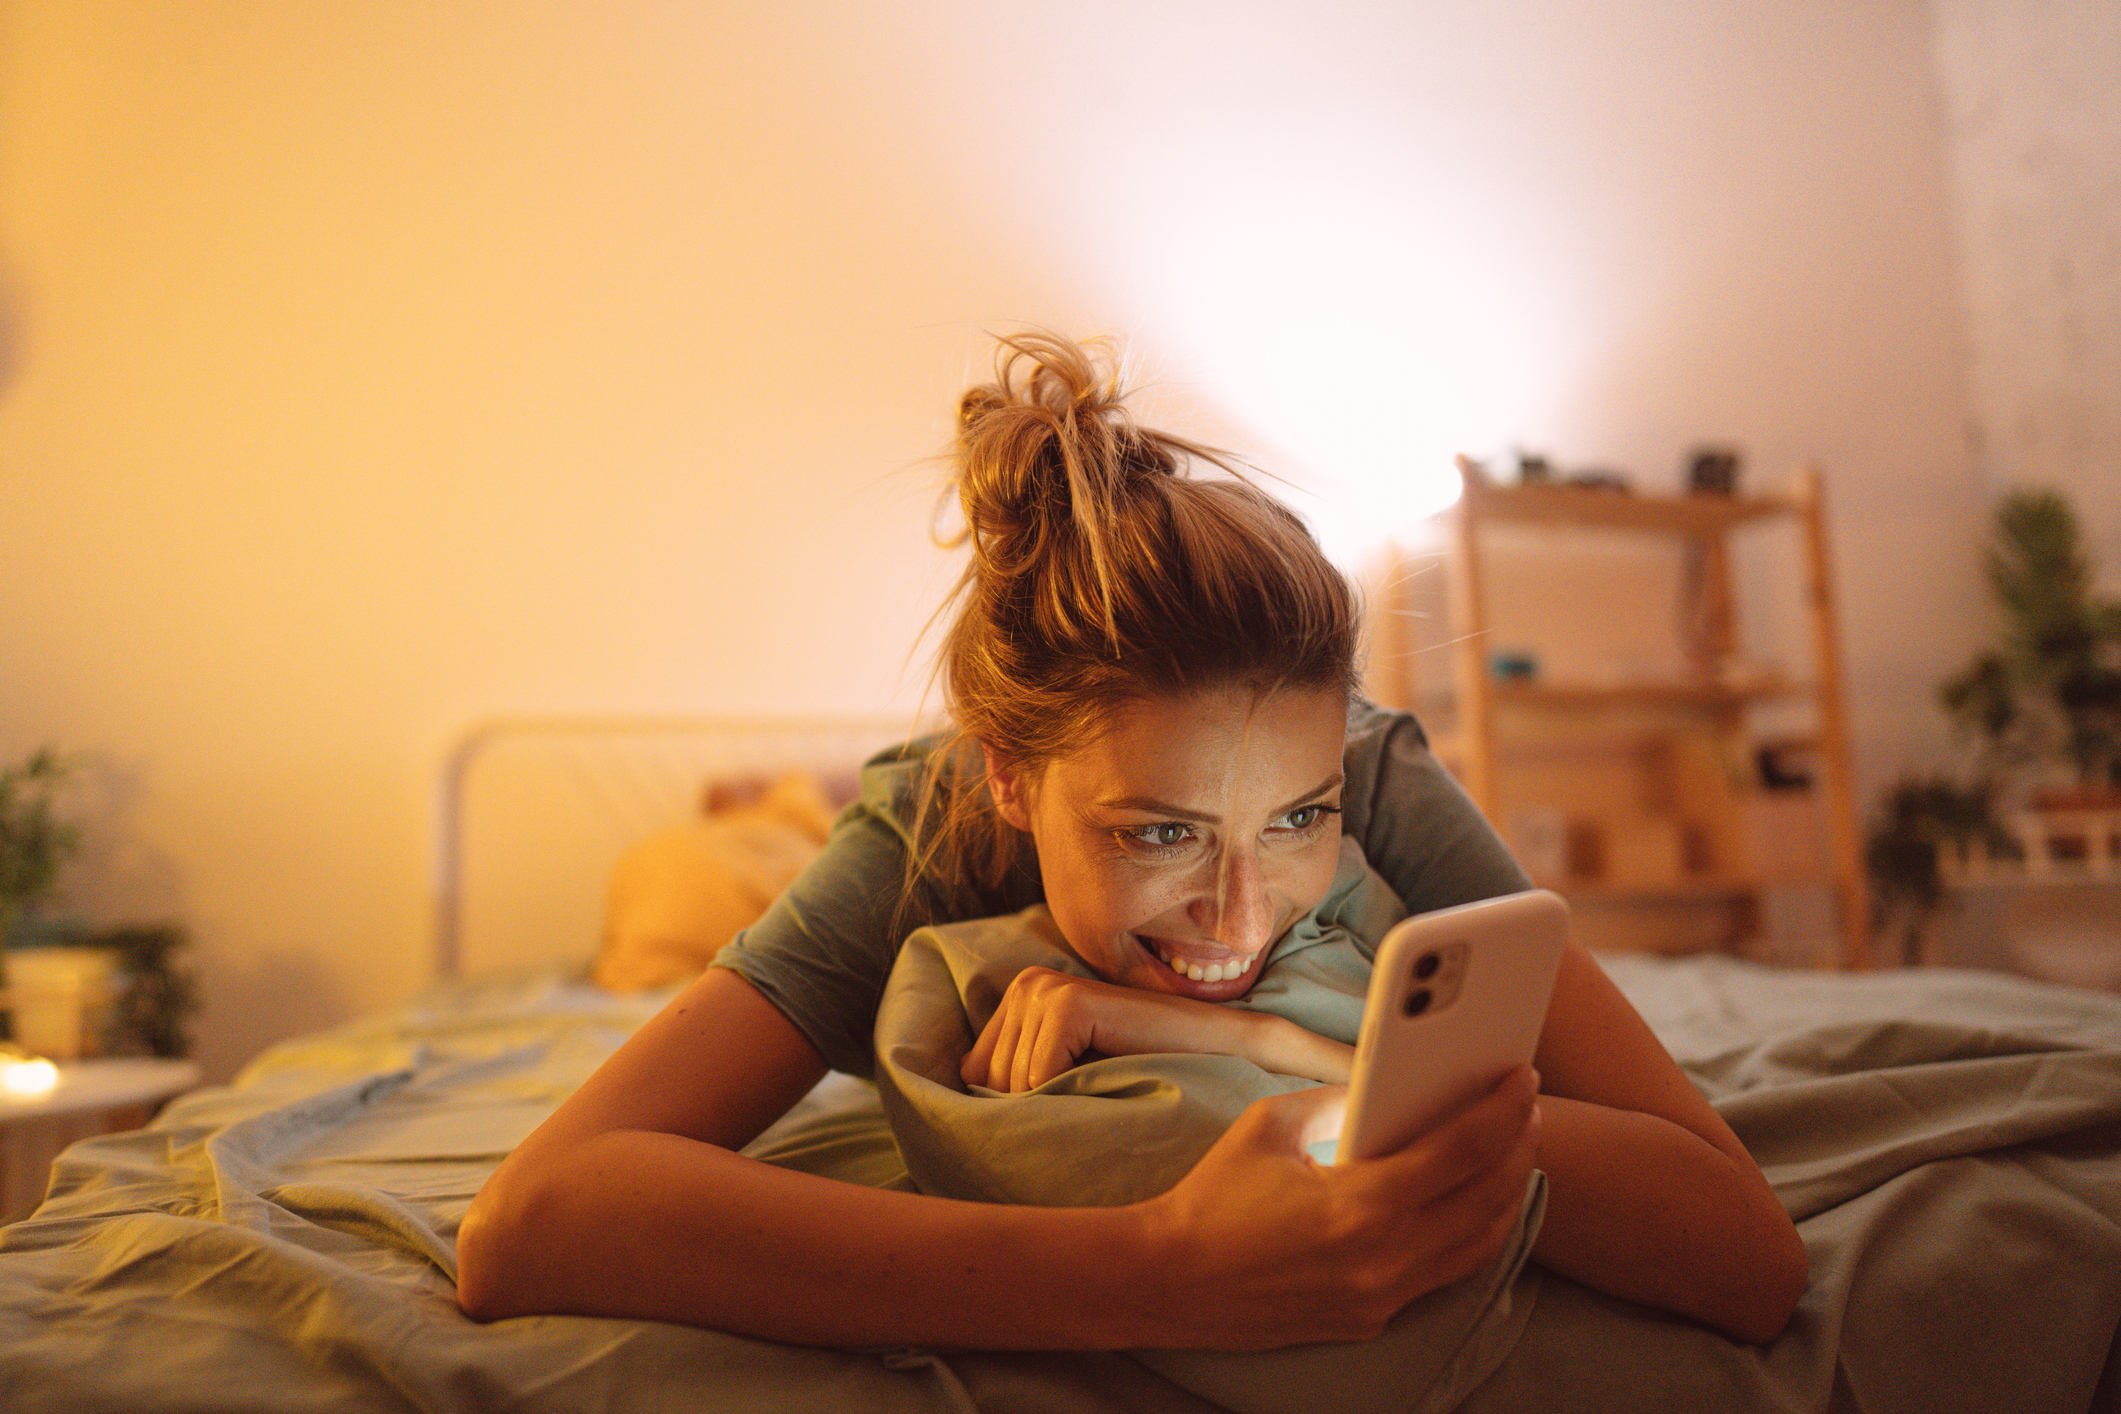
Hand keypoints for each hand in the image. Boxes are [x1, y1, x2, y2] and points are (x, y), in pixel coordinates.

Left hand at [961, 965, 1237, 1092]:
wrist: (1215, 1052)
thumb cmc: (1143, 1072)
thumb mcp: (1066, 1074)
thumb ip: (1018, 1080)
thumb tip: (954, 1118)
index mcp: (1021, 995)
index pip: (973, 1073)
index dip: (1014, 1104)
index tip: (1061, 1102)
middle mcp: (1027, 983)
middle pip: (986, 1079)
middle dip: (1031, 1106)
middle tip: (1086, 1095)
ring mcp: (1046, 989)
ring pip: (1010, 1085)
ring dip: (1055, 1104)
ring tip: (1100, 1084)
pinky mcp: (1069, 1004)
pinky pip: (1035, 1081)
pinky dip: (1067, 1096)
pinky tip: (1108, 1076)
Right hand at [1129, 1065, 1542, 1348]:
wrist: (1171, 1281)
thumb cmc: (1214, 1198)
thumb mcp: (1271, 1126)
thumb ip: (1337, 1099)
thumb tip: (1384, 1083)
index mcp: (1361, 1204)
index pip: (1463, 1151)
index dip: (1503, 1109)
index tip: (1523, 1078)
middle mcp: (1383, 1259)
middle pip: (1487, 1201)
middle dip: (1518, 1148)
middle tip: (1527, 1109)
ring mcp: (1381, 1298)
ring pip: (1478, 1247)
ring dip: (1506, 1197)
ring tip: (1512, 1154)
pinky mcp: (1371, 1321)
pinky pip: (1444, 1276)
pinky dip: (1471, 1237)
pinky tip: (1472, 1206)